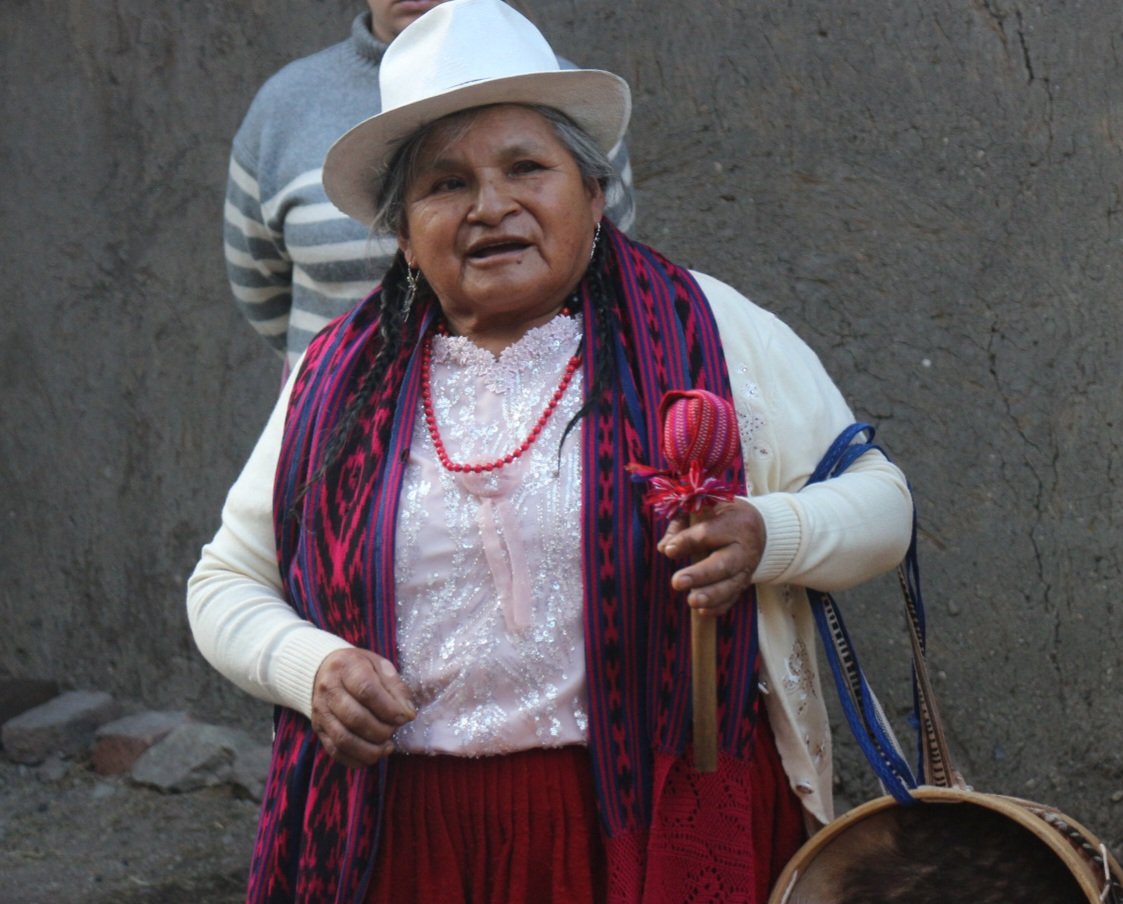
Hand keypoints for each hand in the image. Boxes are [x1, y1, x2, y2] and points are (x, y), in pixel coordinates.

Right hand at [310, 648, 416, 767]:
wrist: (324, 670)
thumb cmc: (358, 668)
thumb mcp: (379, 666)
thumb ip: (395, 686)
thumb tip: (408, 712)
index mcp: (345, 667)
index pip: (366, 690)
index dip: (389, 708)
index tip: (405, 717)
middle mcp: (328, 689)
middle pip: (355, 718)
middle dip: (381, 730)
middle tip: (395, 730)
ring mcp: (321, 712)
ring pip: (343, 739)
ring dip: (370, 749)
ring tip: (387, 747)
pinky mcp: (319, 729)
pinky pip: (335, 751)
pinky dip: (356, 759)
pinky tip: (373, 755)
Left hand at [656, 498, 765, 616]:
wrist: (760, 528)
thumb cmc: (722, 515)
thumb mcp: (704, 509)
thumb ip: (682, 524)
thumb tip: (664, 548)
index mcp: (733, 524)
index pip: (707, 534)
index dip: (687, 542)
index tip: (669, 551)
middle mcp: (742, 549)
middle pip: (722, 565)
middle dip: (699, 575)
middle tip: (677, 582)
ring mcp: (745, 569)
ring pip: (729, 586)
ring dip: (710, 596)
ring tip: (691, 601)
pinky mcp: (744, 583)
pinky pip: (732, 598)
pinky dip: (718, 607)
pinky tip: (702, 611)